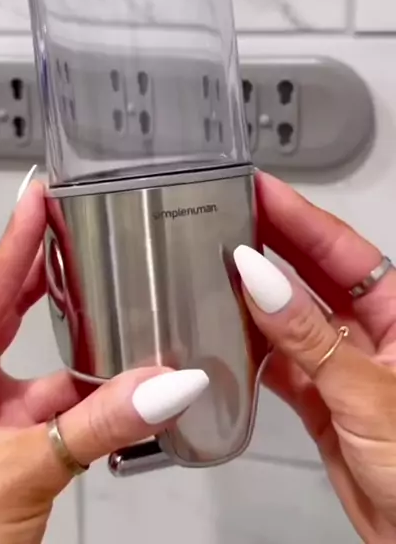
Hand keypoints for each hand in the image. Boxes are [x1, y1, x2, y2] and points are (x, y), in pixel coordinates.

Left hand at [0, 180, 207, 543]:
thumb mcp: (18, 469)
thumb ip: (98, 425)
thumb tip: (164, 385)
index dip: (16, 240)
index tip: (42, 197)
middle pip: (11, 314)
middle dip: (49, 278)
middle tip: (82, 233)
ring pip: (46, 369)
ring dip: (86, 353)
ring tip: (124, 310)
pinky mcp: (13, 451)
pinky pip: (61, 412)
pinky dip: (95, 403)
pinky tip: (128, 391)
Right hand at [234, 172, 395, 542]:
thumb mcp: (367, 391)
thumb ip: (308, 336)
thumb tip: (261, 279)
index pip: (341, 247)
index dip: (298, 214)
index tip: (259, 188)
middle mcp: (371, 330)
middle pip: (313, 272)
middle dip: (271, 243)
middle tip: (226, 214)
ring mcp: (343, 363)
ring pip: (291, 315)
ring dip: (256, 295)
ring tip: (215, 264)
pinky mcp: (321, 399)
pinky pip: (280, 359)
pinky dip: (252, 347)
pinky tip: (227, 334)